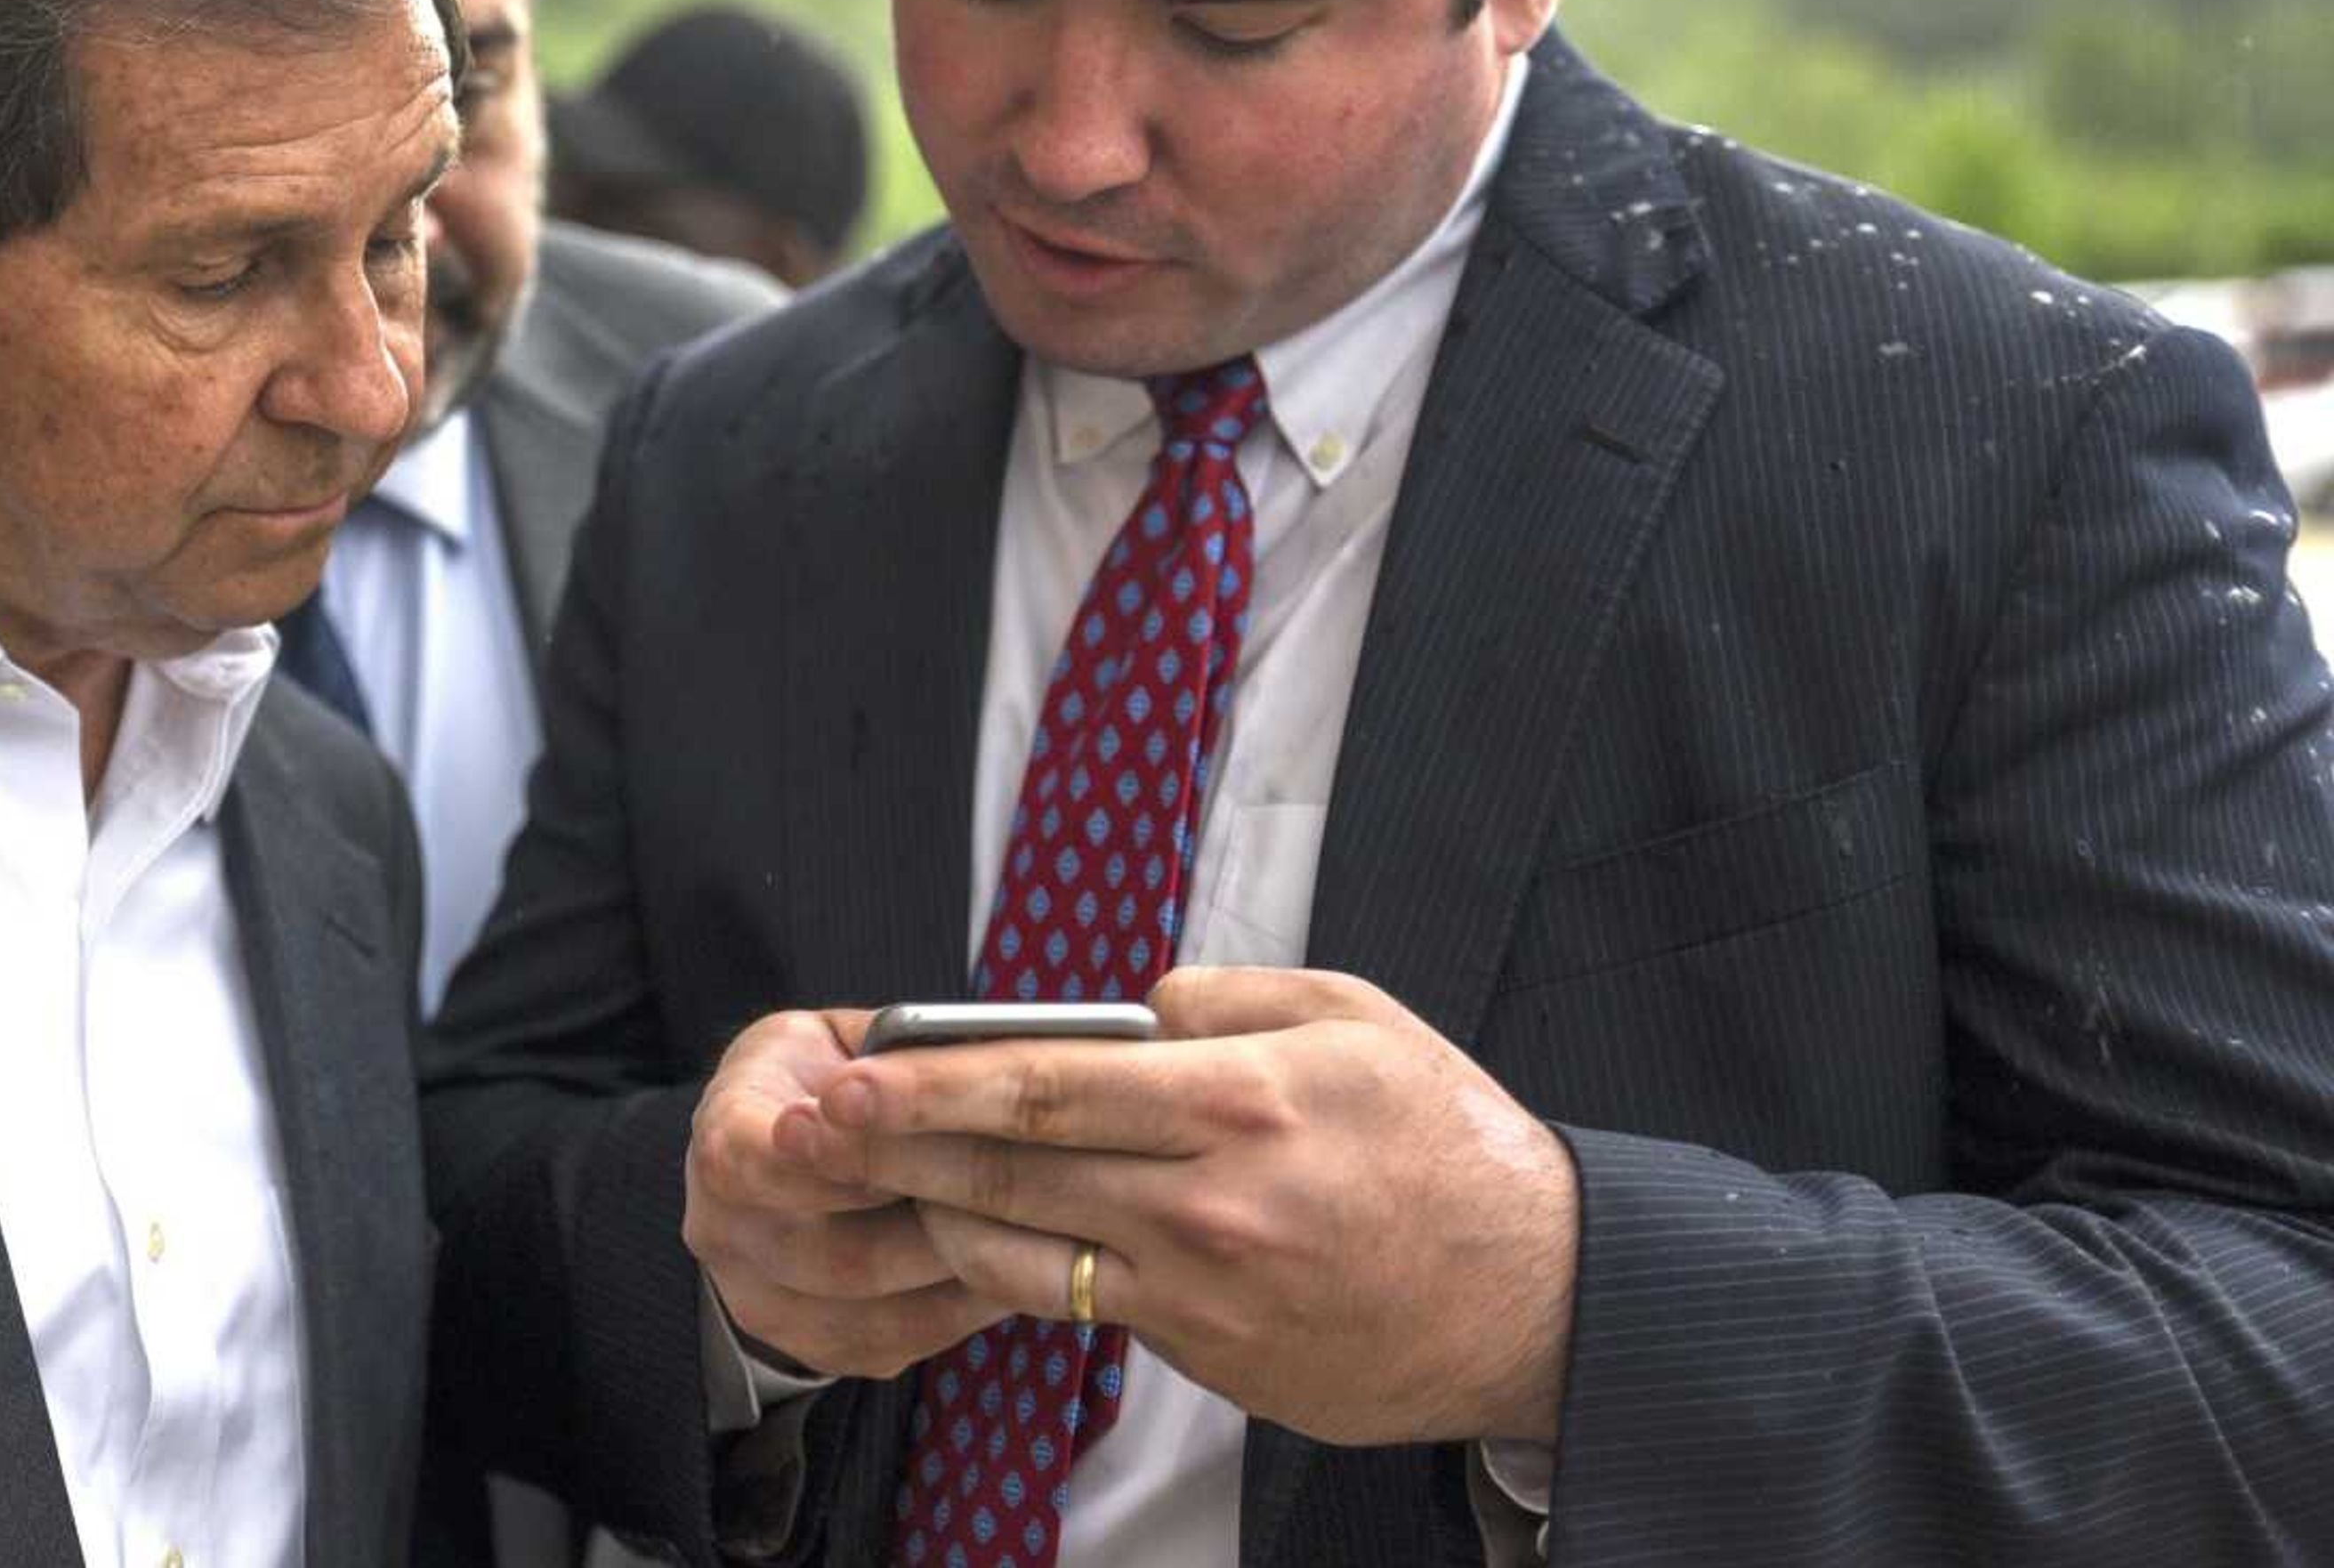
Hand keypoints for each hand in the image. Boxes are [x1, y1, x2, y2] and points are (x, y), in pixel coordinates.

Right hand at [682, 1008, 1009, 1379]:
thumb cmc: (820, 1081)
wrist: (773, 1152)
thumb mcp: (835, 1039)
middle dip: (935, 1223)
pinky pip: (898, 1342)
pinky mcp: (812, 1347)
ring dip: (959, 1274)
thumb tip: (970, 1066)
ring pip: (875, 1310)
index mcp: (725, 1138)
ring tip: (1030, 1237)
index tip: (934, 1134)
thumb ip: (886, 1054)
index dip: (852, 1156)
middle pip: (838, 1253)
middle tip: (1022, 1196)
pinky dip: (961, 1311)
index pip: (765, 1161)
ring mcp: (761, 1301)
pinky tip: (1009, 1270)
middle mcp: (724, 1231)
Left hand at [788, 967, 1576, 1445]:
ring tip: (878, 1182)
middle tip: (820, 1130)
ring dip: (941, 1219)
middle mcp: (1209, 1204)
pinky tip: (986, 1239)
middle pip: (1016, 1176)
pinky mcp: (1211, 1358)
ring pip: (1029, 1256)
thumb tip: (1134, 1004)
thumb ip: (1227, 997)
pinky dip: (1028, 1271)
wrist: (1535, 1297)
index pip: (1050, 1086)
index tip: (860, 1074)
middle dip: (903, 1151)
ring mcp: (1205, 1295)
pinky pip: (1091, 1307)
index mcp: (1240, 1101)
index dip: (938, 1083)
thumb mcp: (1355, 1018)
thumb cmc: (1447, 1142)